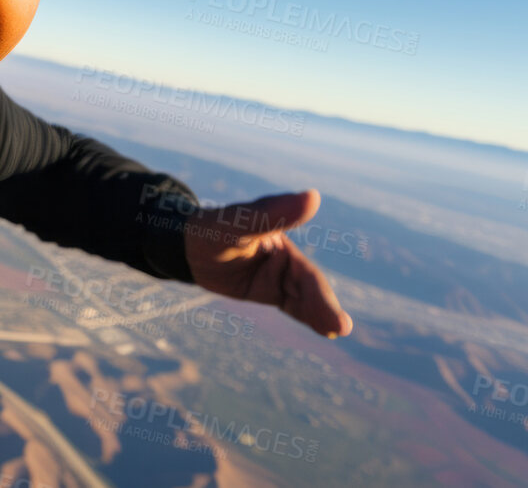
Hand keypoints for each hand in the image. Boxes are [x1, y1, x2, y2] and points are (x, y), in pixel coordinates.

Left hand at [183, 189, 352, 337]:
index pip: (304, 272)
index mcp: (282, 237)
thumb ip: (273, 212)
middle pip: (308, 287)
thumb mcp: (238, 223)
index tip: (337, 316)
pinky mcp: (269, 288)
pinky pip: (292, 304)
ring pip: (303, 297)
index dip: (320, 294)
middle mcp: (285, 256)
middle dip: (324, 307)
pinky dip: (308, 315)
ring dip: (320, 313)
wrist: (187, 247)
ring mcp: (278, 273)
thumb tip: (313, 196)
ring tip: (336, 330)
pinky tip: (325, 329)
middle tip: (341, 328)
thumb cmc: (211, 229)